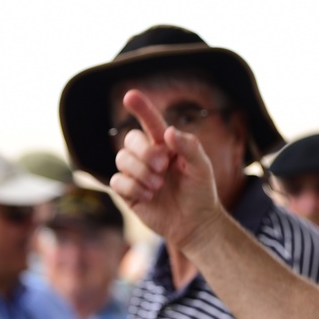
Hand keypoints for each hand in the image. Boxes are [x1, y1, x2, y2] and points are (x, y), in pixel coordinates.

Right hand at [109, 89, 223, 249]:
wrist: (195, 223)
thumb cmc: (200, 191)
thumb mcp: (202, 167)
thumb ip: (189, 146)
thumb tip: (168, 132)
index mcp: (165, 145)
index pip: (150, 122)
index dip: (141, 108)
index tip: (130, 95)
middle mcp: (148, 155)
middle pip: (131, 140)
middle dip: (145, 152)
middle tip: (163, 167)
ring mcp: (136, 173)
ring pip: (121, 159)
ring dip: (140, 172)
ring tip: (158, 186)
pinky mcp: (128, 192)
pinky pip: (117, 181)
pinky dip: (133, 187)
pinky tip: (149, 197)